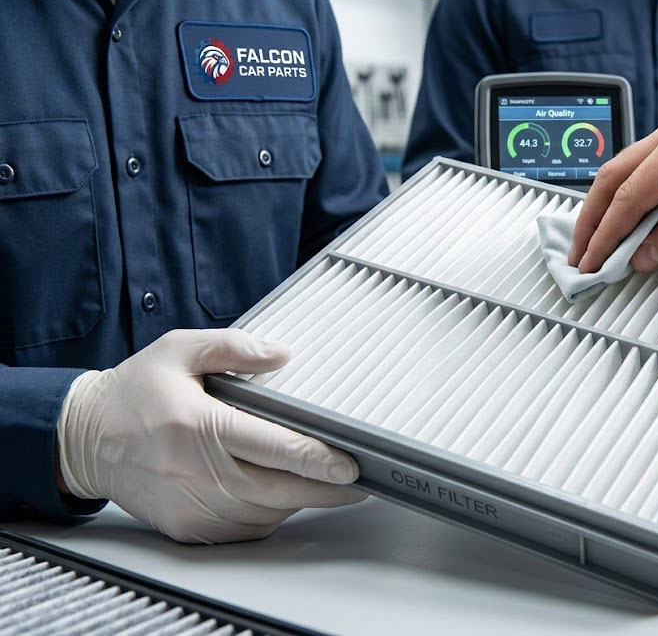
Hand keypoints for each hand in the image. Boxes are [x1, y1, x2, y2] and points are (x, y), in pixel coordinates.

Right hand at [57, 328, 365, 542]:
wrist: (82, 440)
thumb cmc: (134, 393)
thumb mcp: (179, 350)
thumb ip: (234, 347)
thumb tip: (282, 355)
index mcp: (198, 426)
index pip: (273, 447)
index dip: (319, 459)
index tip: (349, 462)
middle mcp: (195, 472)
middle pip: (280, 490)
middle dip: (326, 489)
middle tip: (356, 482)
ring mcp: (191, 506)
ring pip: (266, 514)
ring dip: (298, 501)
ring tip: (321, 482)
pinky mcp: (186, 528)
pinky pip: (244, 529)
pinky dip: (269, 514)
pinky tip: (279, 494)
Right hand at [569, 110, 657, 272]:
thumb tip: (643, 256)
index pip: (628, 195)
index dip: (605, 234)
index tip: (592, 261)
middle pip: (612, 177)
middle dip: (592, 220)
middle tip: (580, 255)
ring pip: (623, 173)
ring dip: (607, 209)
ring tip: (596, 243)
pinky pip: (644, 172)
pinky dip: (628, 199)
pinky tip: (626, 222)